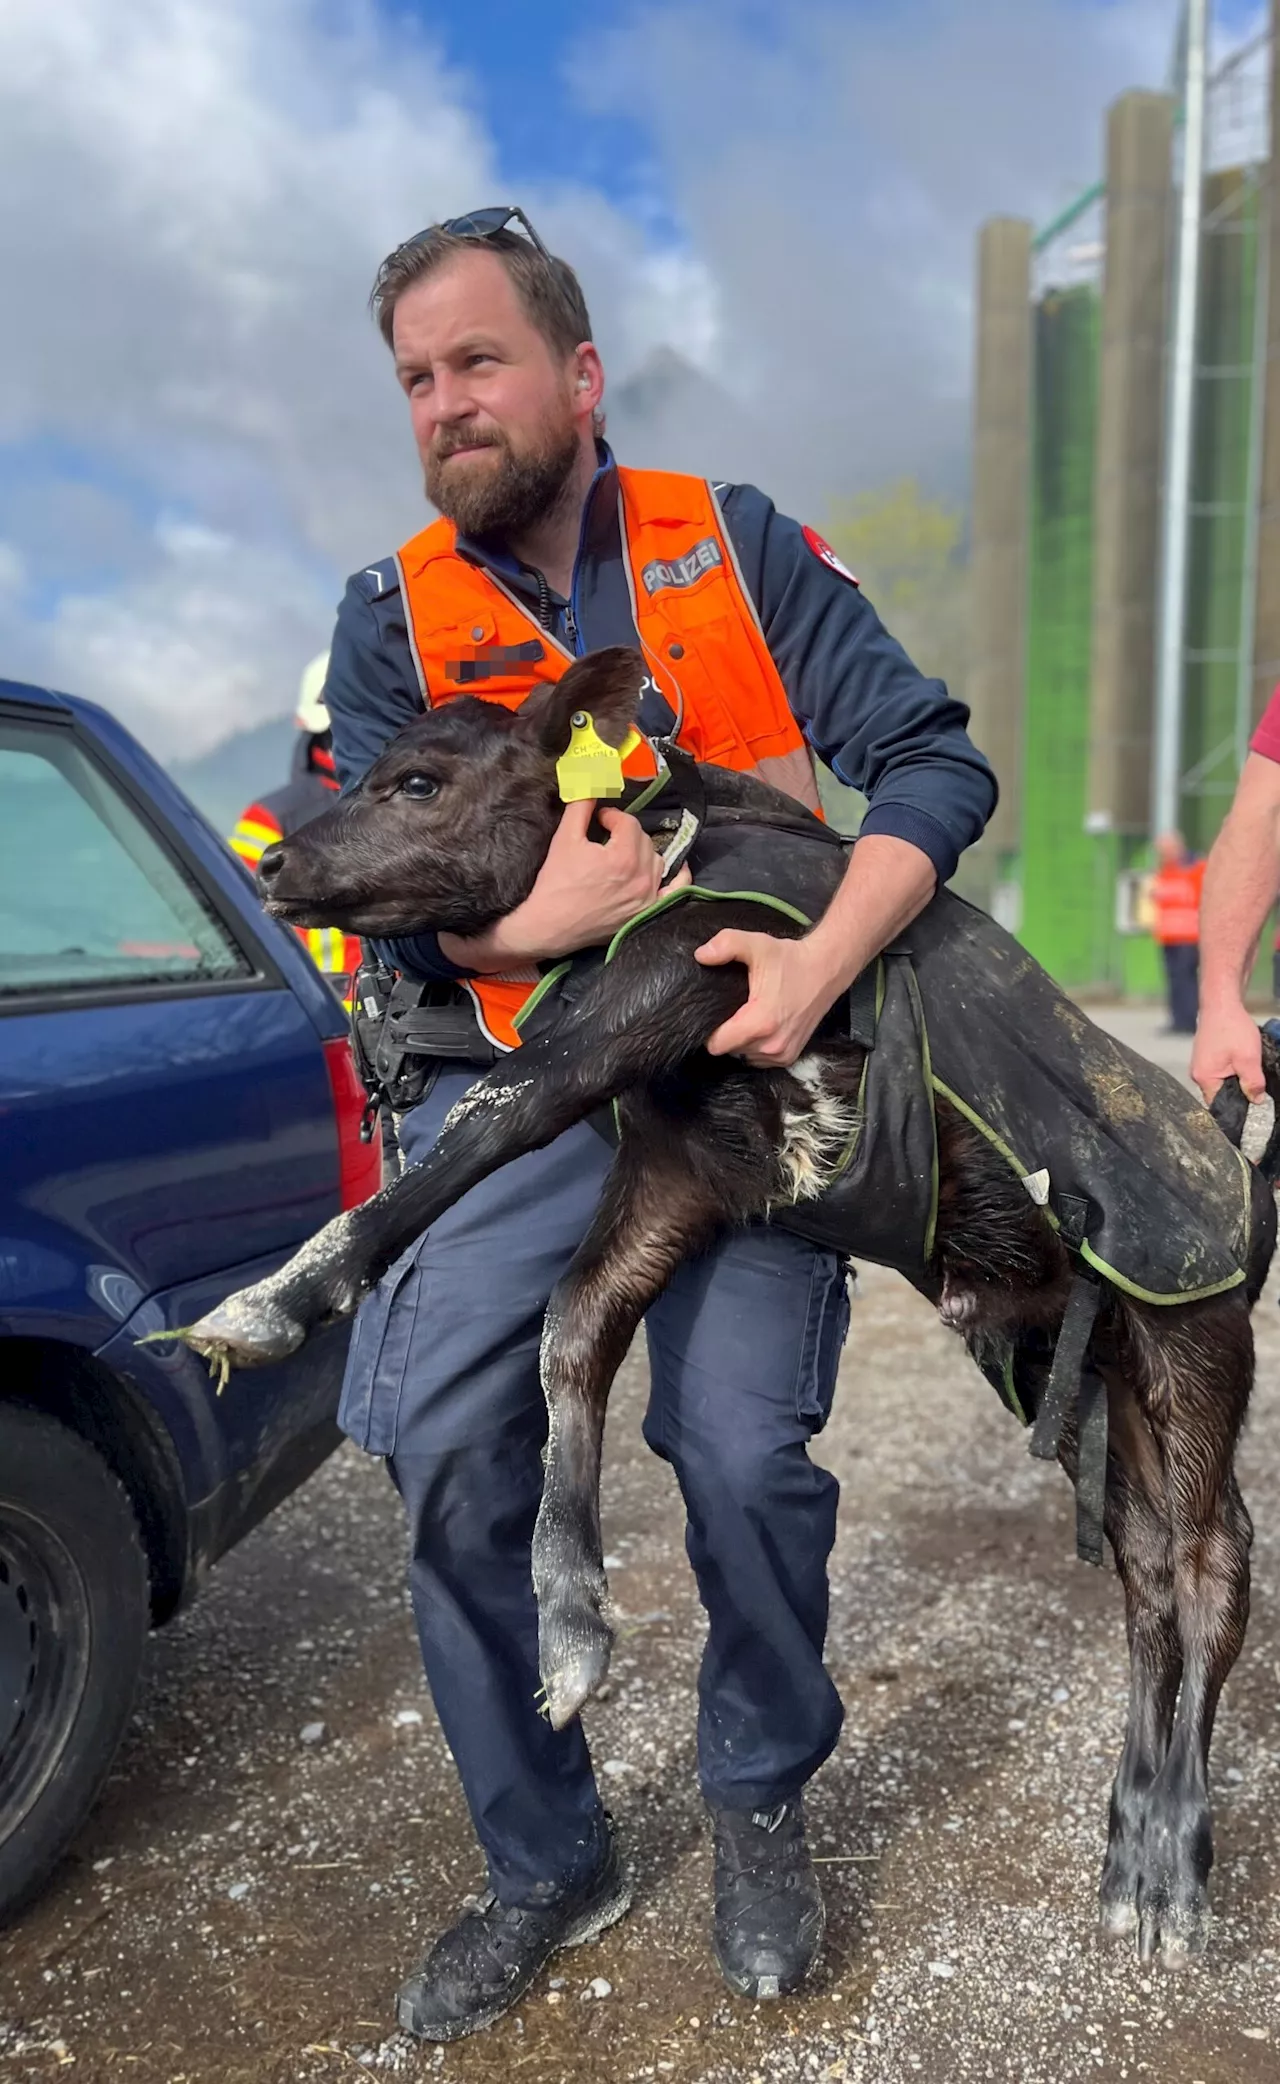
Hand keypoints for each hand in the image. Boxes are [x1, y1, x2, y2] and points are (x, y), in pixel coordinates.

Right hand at [441, 800, 687, 968]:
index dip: (612, 817)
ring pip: (658, 860)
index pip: (628, 823)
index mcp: (623, 856)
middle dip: (626, 834)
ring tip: (624, 855)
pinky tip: (673, 867)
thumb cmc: (555, 883)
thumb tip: (590, 784)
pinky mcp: (648, 912)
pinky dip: (678, 876)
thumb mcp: (564, 839)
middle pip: (645, 840)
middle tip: (607, 838)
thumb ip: (580, 808)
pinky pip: (675, 889)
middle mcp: (642, 876)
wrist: (550, 926)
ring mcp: (648, 896)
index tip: (599, 821)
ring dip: (643, 852)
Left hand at [696, 929, 844, 1066]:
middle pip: (729, 1050)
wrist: (826, 969)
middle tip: (733, 1009)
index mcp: (760, 1022)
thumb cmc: (791, 959)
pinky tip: (761, 1025)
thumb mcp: (757, 945)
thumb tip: (701, 955)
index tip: (712, 1013)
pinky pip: (758, 1058)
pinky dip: (755, 1045)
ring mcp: (782, 1053)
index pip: (716, 1045)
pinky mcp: (789, 1056)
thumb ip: (726, 945)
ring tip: (748, 1015)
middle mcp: (771, 1044)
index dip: (709, 1031)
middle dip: (726, 1033)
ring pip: (743, 1055)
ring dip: (741, 1040)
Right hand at [1191, 997, 1265, 1103]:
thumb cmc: (1232, 1028)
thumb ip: (1253, 1083)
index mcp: (1204, 1078)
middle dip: (1238, 1090)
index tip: (1252, 1102)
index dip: (1237, 1106)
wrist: (1221, 1003)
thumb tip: (1257, 1101)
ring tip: (1247, 1066)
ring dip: (1236, 1078)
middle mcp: (1197, 1074)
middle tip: (1253, 1080)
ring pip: (1221, 1082)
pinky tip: (1239, 1059)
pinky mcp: (1205, 1057)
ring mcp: (1200, 1065)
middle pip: (1220, 1094)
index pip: (1220, 1105)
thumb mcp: (1249, 1059)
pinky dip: (1232, 1068)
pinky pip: (1219, 1071)